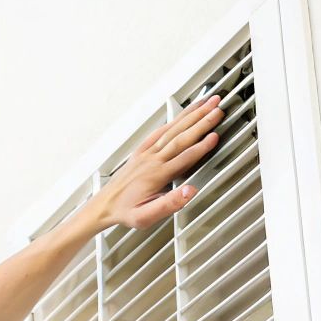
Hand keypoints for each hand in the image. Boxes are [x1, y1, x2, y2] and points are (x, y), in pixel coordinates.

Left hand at [88, 94, 224, 231]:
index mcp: (157, 175)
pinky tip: (182, 115)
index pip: (185, 157)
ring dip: (190, 115)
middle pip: (181, 137)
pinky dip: (173, 121)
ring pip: (172, 130)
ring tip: (205, 104)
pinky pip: (159, 131)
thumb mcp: (147, 216)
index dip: (202, 146)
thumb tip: (190, 191)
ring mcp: (146, 153)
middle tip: (216, 108)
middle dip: (201, 121)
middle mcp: (152, 160)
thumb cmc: (126, 211)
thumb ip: (170, 204)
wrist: (104, 205)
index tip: (215, 135)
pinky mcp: (141, 151)